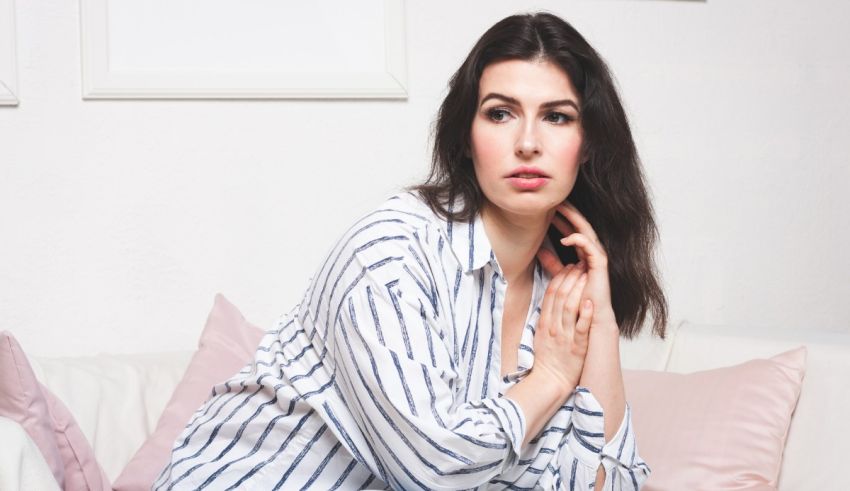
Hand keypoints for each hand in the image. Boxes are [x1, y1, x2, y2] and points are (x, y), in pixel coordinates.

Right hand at [530, 260, 593, 395]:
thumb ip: (545, 317)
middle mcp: (554, 326)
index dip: (560, 278)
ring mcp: (565, 336)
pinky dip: (584, 314)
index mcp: (544, 323)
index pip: (551, 294)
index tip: (569, 268)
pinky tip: (590, 302)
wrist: (550, 381)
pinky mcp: (577, 346)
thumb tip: (550, 300)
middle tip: (580, 266)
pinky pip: (581, 328)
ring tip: (586, 276)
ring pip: (569, 307)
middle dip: (570, 278)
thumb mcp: (540, 334)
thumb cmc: (547, 359)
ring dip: (578, 289)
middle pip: (560, 296)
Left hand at [537, 201, 617, 328]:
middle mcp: (592, 251)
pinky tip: (564, 238)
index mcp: (584, 252)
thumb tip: (538, 250)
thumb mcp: (560, 275)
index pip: (573, 229)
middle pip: (581, 225)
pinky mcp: (600, 263)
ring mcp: (597, 256)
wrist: (589, 314)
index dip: (562, 218)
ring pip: (586, 231)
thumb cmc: (577, 296)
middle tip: (555, 200)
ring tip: (560, 209)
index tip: (549, 209)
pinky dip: (577, 239)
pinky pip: (590, 245)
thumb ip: (552, 263)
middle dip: (569, 212)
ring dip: (573, 219)